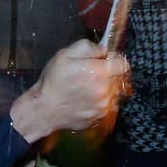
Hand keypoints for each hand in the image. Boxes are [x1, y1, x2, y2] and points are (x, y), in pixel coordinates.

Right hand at [10, 40, 127, 142]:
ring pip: (114, 94)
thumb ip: (87, 48)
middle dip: (110, 74)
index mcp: (100, 73)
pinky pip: (107, 107)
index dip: (115, 60)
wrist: (44, 109)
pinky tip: (86, 100)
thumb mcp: (65, 55)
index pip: (123, 64)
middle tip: (94, 74)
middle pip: (120, 79)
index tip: (106, 60)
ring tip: (89, 88)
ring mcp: (104, 107)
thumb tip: (103, 49)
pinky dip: (101, 102)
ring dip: (106, 89)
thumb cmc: (53, 81)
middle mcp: (106, 91)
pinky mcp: (99, 118)